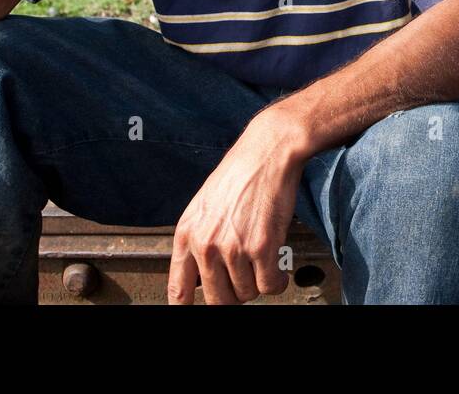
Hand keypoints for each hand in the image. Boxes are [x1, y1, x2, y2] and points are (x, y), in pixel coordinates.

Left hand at [167, 110, 308, 303]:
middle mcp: (206, 244)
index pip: (179, 290)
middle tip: (246, 280)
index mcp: (187, 234)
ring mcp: (233, 248)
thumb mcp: (204, 205)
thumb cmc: (240, 173)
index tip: (202, 306)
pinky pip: (270, 286)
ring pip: (247, 293)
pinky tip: (278, 270)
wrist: (267, 151)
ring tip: (264, 264)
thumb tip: (200, 275)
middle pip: (219, 301)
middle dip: (235, 295)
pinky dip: (278, 282)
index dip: (189, 306)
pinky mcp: (261, 247)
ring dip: (259, 283)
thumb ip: (199, 239)